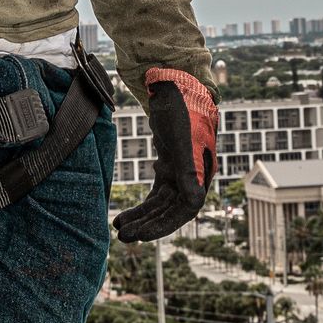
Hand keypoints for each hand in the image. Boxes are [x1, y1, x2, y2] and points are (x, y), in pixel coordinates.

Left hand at [113, 68, 216, 241]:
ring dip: (143, 217)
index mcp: (202, 174)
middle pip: (172, 211)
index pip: (186, 210)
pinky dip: (143, 206)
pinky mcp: (169, 165)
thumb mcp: (183, 139)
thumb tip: (194, 204)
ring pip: (162, 205)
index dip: (165, 225)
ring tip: (120, 228)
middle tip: (124, 237)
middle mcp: (194, 177)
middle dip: (149, 225)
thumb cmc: (182, 109)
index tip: (141, 235)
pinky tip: (127, 214)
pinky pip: (157, 194)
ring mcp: (181, 172)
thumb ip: (188, 171)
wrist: (176, 85)